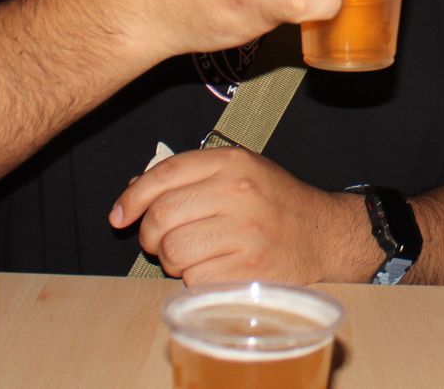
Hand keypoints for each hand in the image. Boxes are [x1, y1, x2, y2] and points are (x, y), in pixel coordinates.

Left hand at [110, 147, 371, 284]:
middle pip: (162, 216)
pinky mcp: (249, 271)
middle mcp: (239, 192)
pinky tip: (214, 270)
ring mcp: (246, 233)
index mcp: (233, 162)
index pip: (165, 174)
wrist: (325, 235)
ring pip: (174, 251)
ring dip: (174, 261)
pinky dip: (195, 280)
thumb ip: (190, 176)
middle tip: (162, 242)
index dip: (133, 197)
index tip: (119, 216)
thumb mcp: (240, 172)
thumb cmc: (276, 204)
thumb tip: (133, 191)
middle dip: (151, 235)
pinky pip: (194, 279)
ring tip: (195, 256)